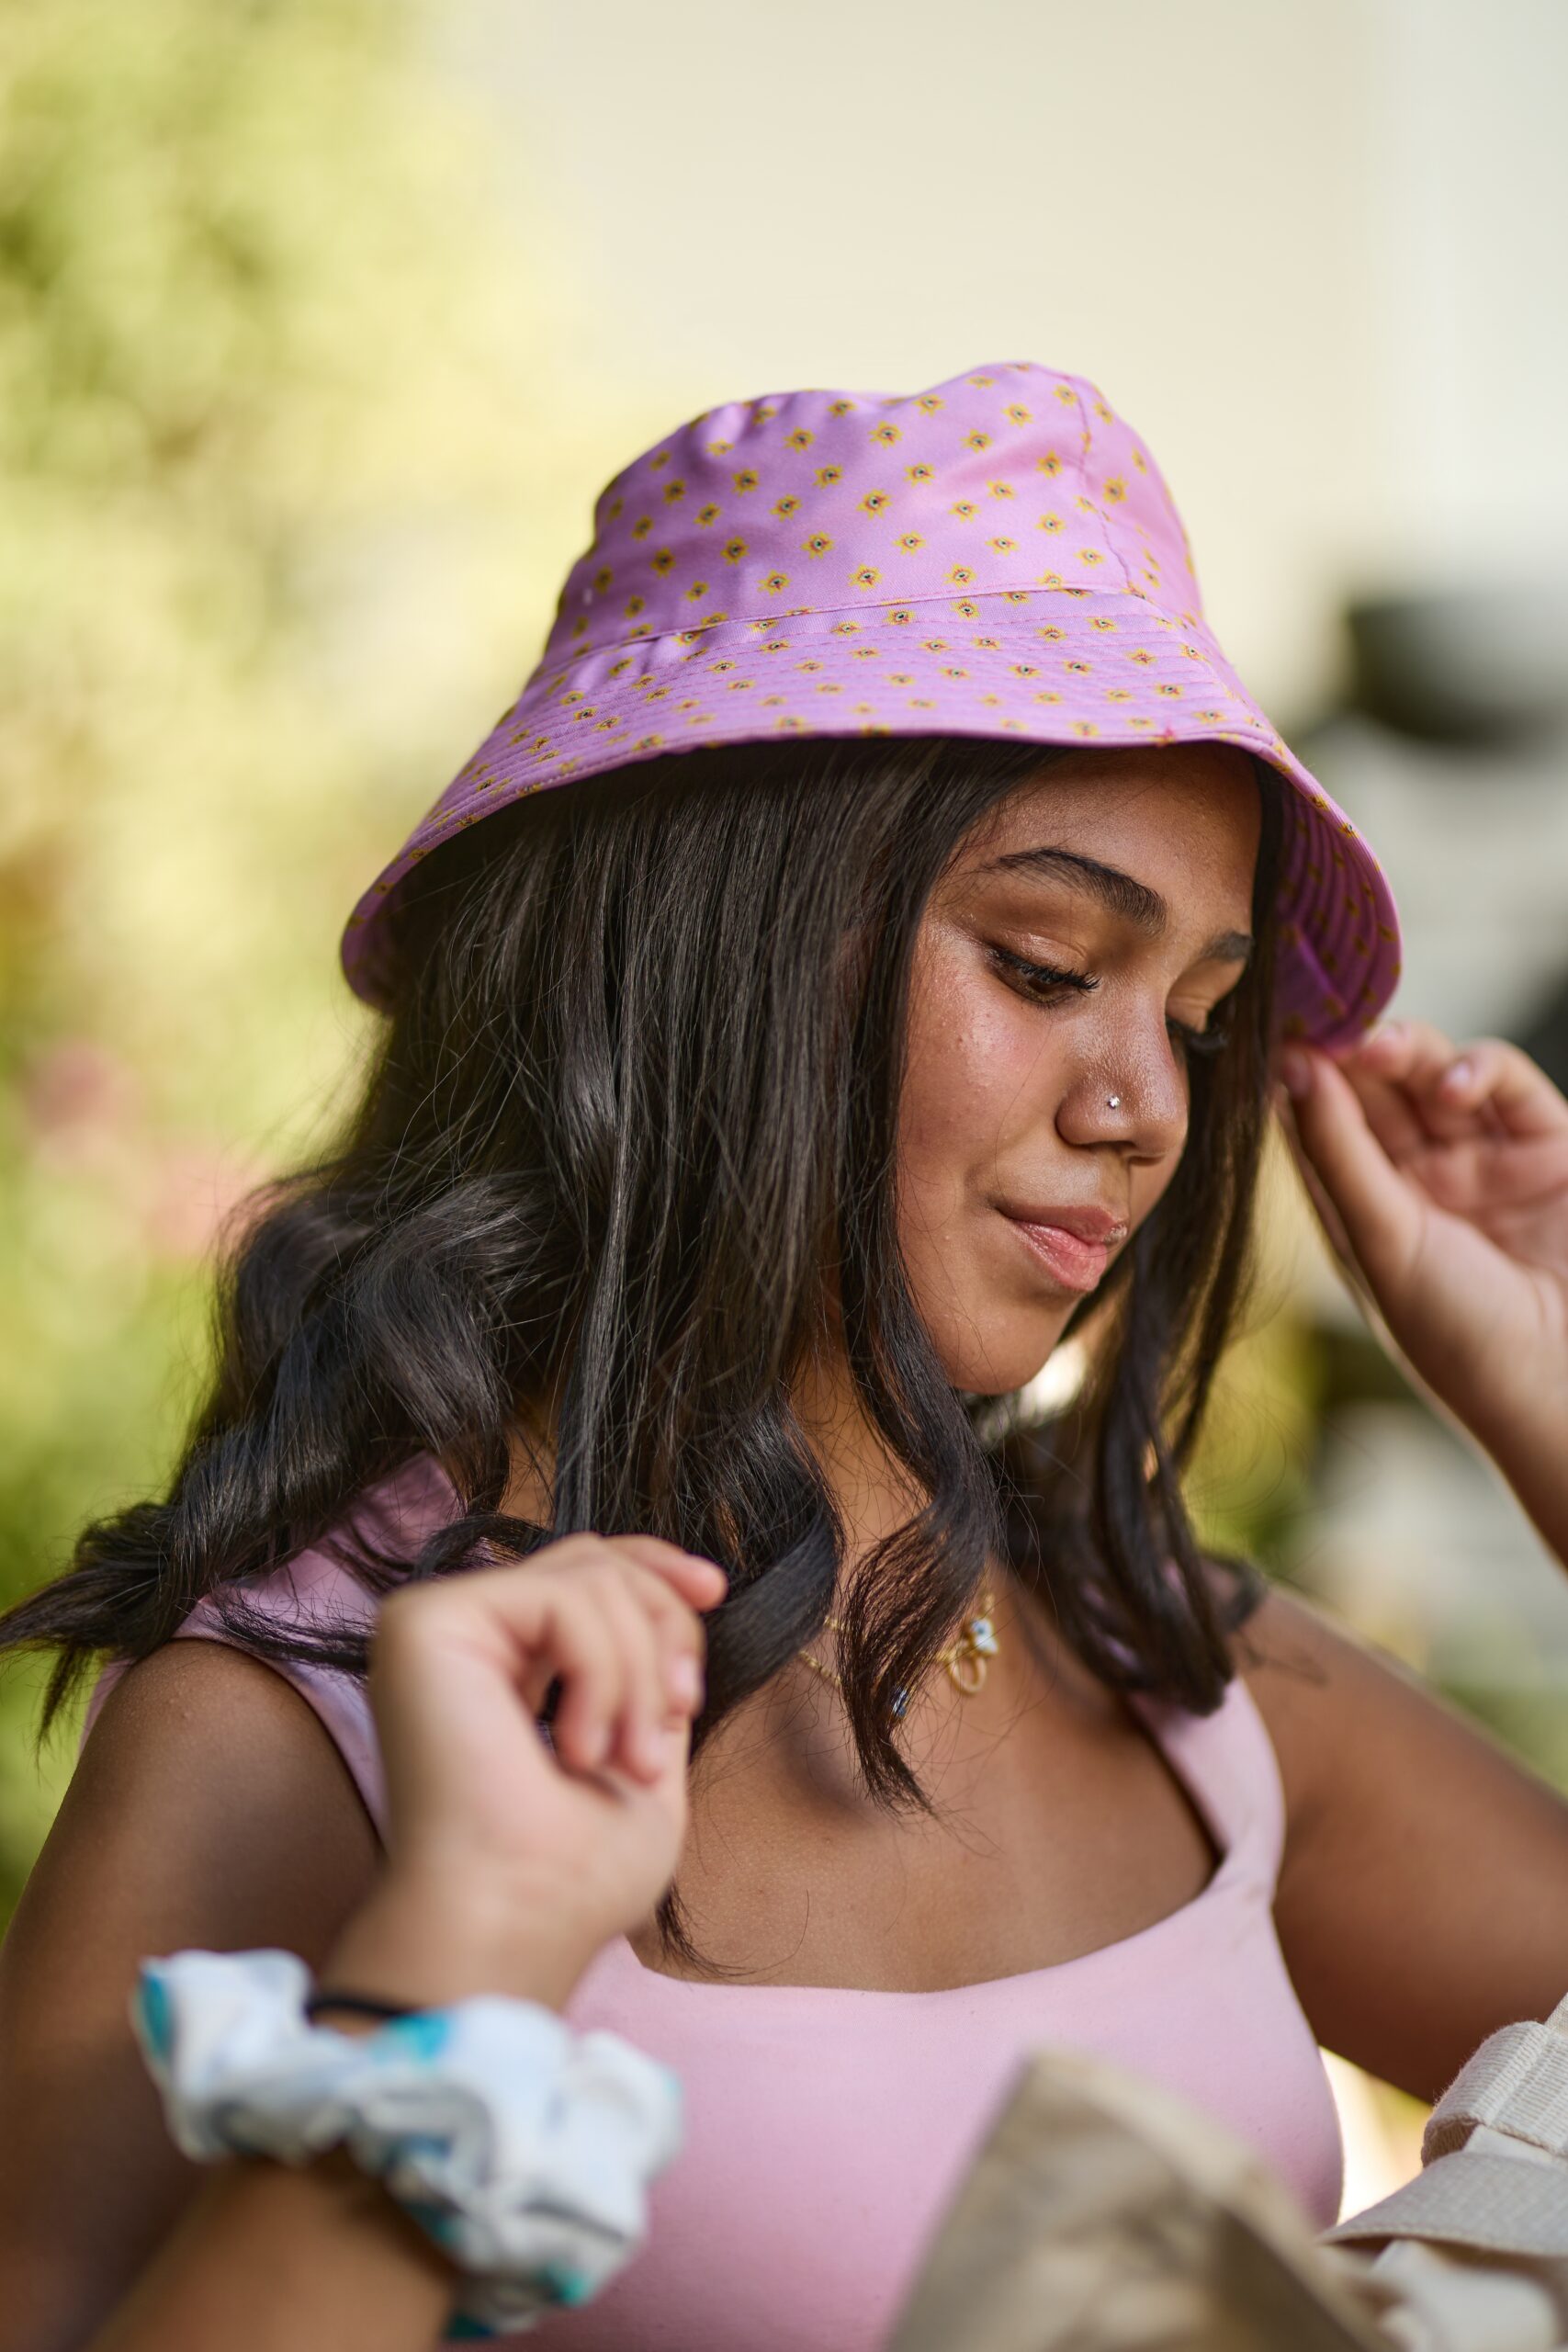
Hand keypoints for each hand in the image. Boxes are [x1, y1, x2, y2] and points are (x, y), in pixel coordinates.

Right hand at [324, 1535, 727, 2010]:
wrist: (516, 1924)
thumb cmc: (573, 1876)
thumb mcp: (644, 1753)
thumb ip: (651, 1679)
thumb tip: (680, 1609)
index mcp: (503, 1667)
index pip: (580, 1573)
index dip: (652, 1566)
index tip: (715, 1591)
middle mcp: (463, 1639)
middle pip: (593, 1561)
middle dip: (662, 1624)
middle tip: (678, 1712)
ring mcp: (436, 1626)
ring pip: (589, 1579)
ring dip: (638, 1674)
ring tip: (623, 1762)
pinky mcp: (425, 1625)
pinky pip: (562, 1598)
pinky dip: (603, 1671)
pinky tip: (579, 1749)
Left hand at [1279, 1022, 1567, 1550]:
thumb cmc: (1462, 1338)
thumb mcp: (1383, 1244)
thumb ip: (1338, 1154)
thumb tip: (1288, 1068)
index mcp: (1363, 1210)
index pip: (1318, 1124)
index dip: (1296, 1074)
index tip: (1272, 1028)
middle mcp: (1418, 1179)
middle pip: (1372, 1088)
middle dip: (1347, 1050)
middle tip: (1324, 1019)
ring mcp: (1481, 1158)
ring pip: (1431, 1073)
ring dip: (1404, 1049)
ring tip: (1378, 1046)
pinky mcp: (1545, 1144)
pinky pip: (1502, 1081)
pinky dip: (1476, 1067)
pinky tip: (1451, 1084)